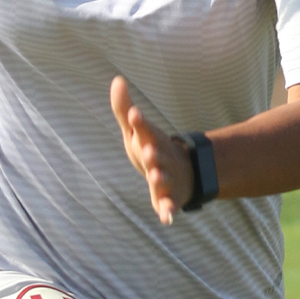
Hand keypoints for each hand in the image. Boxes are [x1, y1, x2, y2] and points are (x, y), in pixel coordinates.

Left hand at [109, 76, 191, 225]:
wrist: (182, 172)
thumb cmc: (152, 147)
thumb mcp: (135, 130)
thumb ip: (123, 107)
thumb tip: (117, 79)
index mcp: (151, 140)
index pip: (144, 129)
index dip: (139, 123)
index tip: (134, 114)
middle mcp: (161, 158)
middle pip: (158, 155)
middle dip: (153, 153)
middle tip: (148, 151)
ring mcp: (168, 177)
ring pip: (164, 179)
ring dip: (160, 178)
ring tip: (155, 177)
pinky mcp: (169, 198)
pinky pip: (169, 205)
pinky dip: (169, 211)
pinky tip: (167, 218)